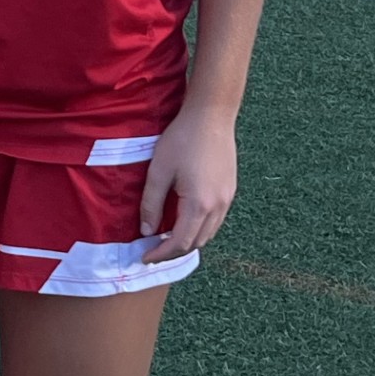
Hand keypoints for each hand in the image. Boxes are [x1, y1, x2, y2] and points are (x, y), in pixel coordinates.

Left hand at [140, 104, 237, 263]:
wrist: (211, 118)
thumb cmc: (181, 140)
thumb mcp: (158, 171)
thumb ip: (151, 203)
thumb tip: (146, 231)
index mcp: (199, 205)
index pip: (179, 242)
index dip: (160, 254)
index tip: (144, 257)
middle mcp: (218, 207)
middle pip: (196, 242)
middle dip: (173, 251)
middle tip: (152, 251)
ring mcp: (227, 199)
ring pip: (208, 233)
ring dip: (187, 241)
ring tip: (165, 239)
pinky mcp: (230, 190)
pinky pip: (215, 220)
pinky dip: (199, 228)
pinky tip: (184, 221)